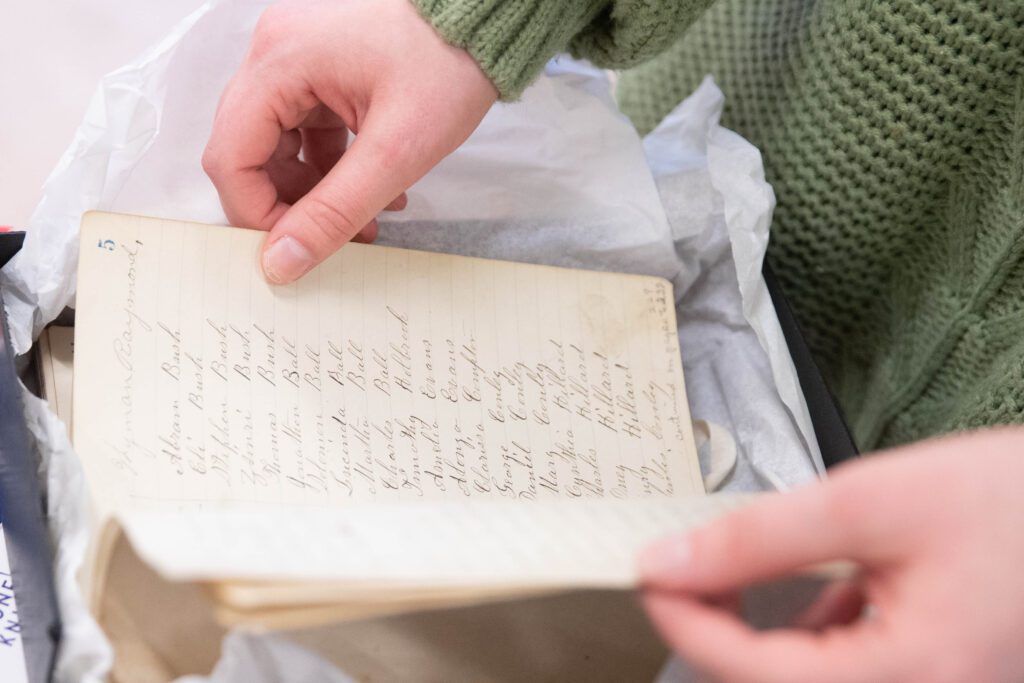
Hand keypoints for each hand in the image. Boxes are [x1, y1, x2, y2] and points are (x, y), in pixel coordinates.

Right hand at [202, 0, 497, 282]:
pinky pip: (307, 133)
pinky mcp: (322, 74)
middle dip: (289, 206)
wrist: (485, 24)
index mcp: (279, 62)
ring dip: (315, 193)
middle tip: (334, 240)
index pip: (230, 157)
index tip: (294, 251)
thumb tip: (281, 262)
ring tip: (367, 223)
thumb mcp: (394, 152)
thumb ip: (334, 212)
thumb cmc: (448, 66)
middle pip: (249, 153)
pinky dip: (332, 170)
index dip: (255, 214)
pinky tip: (376, 194)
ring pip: (279, 148)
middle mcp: (275, 55)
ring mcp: (297, 62)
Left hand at [639, 428, 1023, 682]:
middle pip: (777, 682)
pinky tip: (819, 587)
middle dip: (718, 629)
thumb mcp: (870, 503)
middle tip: (684, 570)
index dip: (687, 624)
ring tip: (733, 576)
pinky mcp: (934, 672)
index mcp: (912, 674)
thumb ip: (762, 538)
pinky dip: (816, 629)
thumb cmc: (1010, 500)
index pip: (756, 673)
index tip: (650, 577)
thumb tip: (675, 560)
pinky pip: (853, 668)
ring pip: (809, 676)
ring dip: (759, 632)